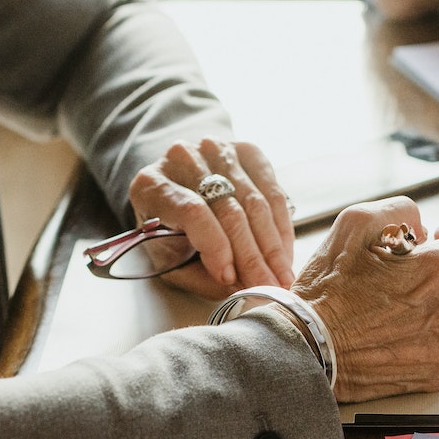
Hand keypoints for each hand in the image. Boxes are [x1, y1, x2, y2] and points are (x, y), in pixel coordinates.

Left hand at [128, 137, 295, 298]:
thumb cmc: (168, 231)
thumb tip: (241, 287)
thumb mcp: (168, 259)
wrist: (176, 189)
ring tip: (283, 276)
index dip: (216, 246)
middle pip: (229, 209)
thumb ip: (199, 276)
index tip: (230, 279)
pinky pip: (273, 191)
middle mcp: (183, 159)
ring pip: (256, 202)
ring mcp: (217, 150)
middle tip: (269, 288)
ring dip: (274, 245)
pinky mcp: (246, 151)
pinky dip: (282, 226)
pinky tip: (285, 252)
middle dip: (254, 256)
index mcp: (152, 185)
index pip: (193, 211)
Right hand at [292, 197, 438, 403]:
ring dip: (435, 306)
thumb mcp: (354, 223)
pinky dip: (427, 338)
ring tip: (391, 309)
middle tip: (402, 276)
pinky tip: (393, 335)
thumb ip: (401, 211)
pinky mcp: (438, 374)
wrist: (307, 349)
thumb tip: (422, 226)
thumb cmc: (326, 290)